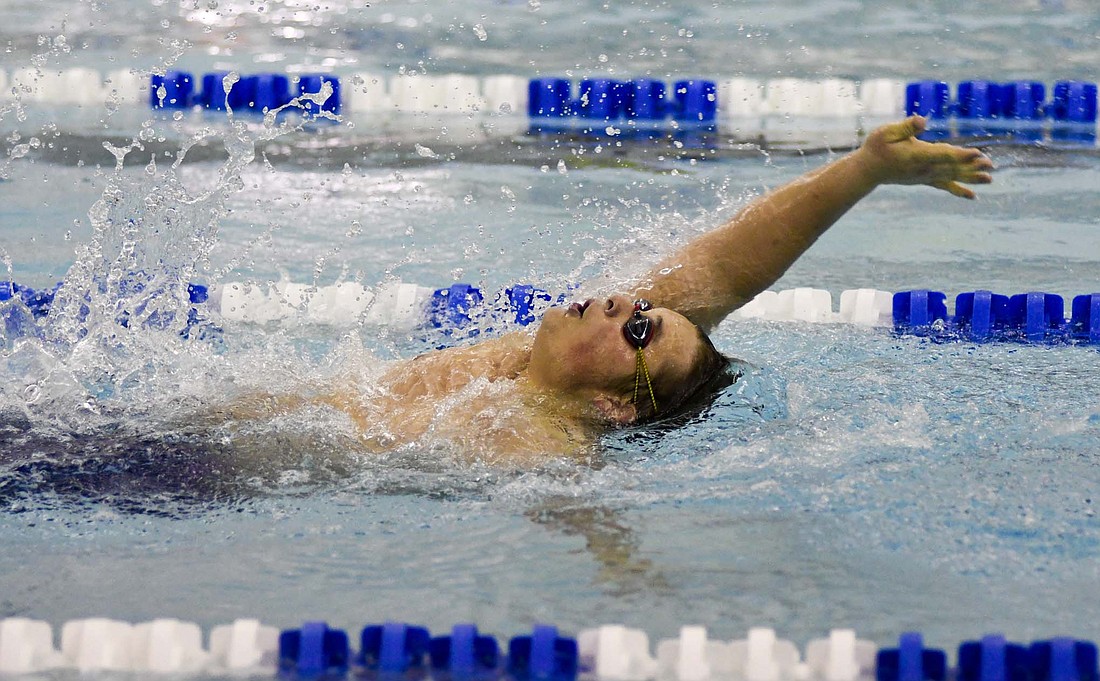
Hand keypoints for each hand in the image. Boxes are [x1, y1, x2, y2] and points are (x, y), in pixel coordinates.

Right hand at [860, 116, 993, 198]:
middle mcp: (924, 169)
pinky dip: (959, 190)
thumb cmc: (876, 148)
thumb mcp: (887, 132)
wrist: (868, 171)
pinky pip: (945, 186)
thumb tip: (922, 120)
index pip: (943, 155)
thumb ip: (906, 127)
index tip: (977, 154)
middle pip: (952, 167)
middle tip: (990, 166)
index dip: (961, 154)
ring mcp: (925, 176)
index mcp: (917, 155)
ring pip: (952, 177)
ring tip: (989, 180)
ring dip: (971, 178)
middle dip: (972, 166)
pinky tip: (973, 196)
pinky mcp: (925, 180)